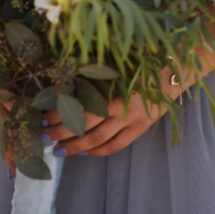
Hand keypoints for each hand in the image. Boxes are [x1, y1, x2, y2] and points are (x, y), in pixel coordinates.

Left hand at [42, 67, 178, 158]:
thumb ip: (94, 74)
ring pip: (98, 139)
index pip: (78, 104)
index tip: (42, 116)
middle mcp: (119, 106)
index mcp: (111, 87)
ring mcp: (131, 120)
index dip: (59, 112)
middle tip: (43, 137)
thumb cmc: (141, 61)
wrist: (172, 70)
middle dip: (61, 131)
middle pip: (84, 124)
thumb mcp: (115, 63)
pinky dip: (99, 150)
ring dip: (75, 145)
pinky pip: (116, 145)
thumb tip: (65, 80)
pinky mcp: (141, 128)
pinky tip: (85, 152)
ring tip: (59, 150)